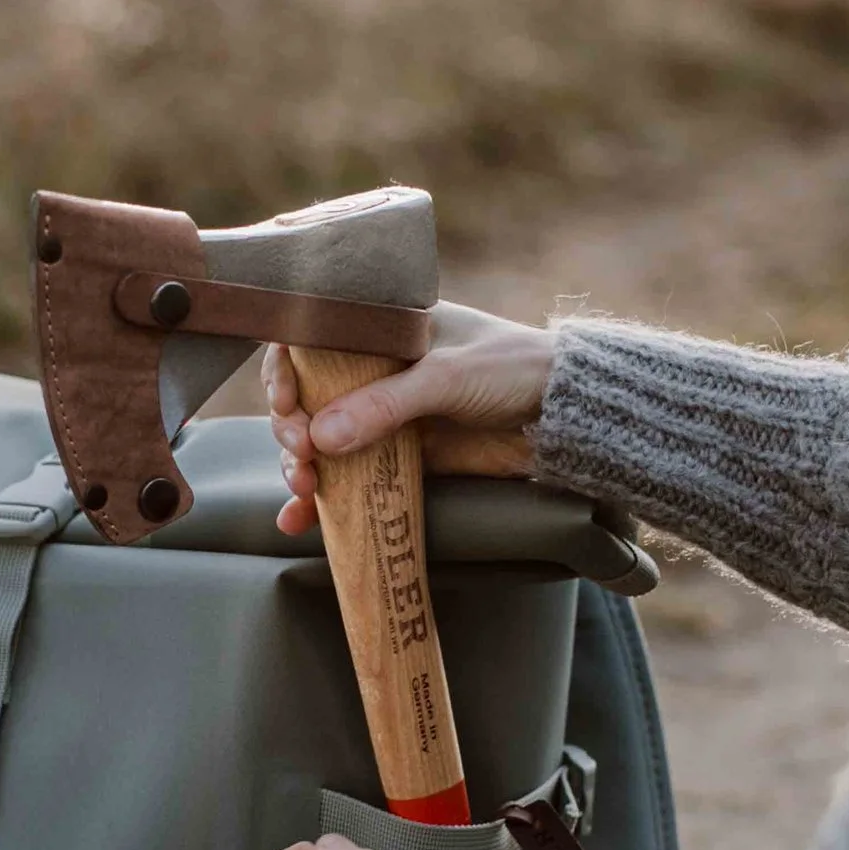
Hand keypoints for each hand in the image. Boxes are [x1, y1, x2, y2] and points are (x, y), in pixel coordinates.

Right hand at [263, 303, 556, 534]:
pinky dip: (325, 503)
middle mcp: (376, 369)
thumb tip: (319, 438)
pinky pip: (351, 478)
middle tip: (300, 452)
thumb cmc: (511, 369)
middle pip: (307, 398)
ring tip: (303, 488)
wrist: (563, 415)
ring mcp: (386, 415)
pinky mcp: (402, 457)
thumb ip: (384, 404)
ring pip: (322, 442)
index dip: (285, 371)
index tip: (287, 403)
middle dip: (291, 428)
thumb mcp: (445, 377)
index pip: (310, 341)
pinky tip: (298, 521)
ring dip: (301, 466)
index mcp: (382, 329)